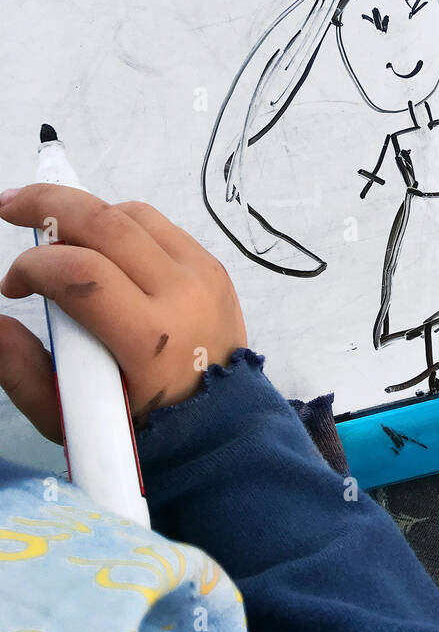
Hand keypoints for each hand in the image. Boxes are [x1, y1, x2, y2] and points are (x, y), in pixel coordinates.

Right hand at [0, 185, 246, 442]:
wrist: (223, 426)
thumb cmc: (141, 428)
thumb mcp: (72, 417)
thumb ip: (24, 371)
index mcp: (151, 340)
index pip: (84, 273)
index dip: (35, 266)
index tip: (12, 286)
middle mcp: (183, 296)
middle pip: (108, 224)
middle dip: (49, 203)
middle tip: (8, 206)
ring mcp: (204, 275)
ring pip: (133, 215)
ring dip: (85, 214)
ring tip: (50, 234)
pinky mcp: (213, 266)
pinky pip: (159, 226)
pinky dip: (119, 224)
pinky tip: (95, 244)